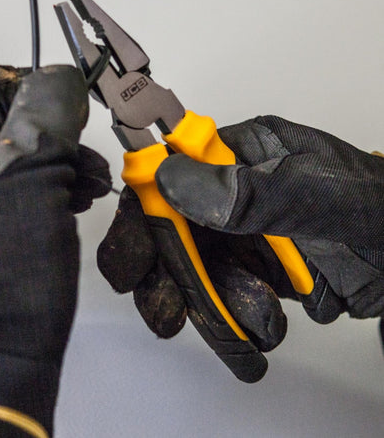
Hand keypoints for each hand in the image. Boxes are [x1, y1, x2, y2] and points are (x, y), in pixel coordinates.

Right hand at [98, 116, 382, 369]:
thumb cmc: (380, 206)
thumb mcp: (316, 195)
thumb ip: (246, 192)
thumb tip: (173, 181)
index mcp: (240, 154)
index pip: (168, 175)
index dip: (140, 217)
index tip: (131, 263)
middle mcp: (232, 192)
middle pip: (172, 232)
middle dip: (169, 278)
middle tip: (166, 315)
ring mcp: (240, 234)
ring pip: (197, 275)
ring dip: (213, 311)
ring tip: (254, 330)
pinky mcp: (254, 271)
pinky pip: (225, 301)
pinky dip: (237, 326)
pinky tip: (262, 334)